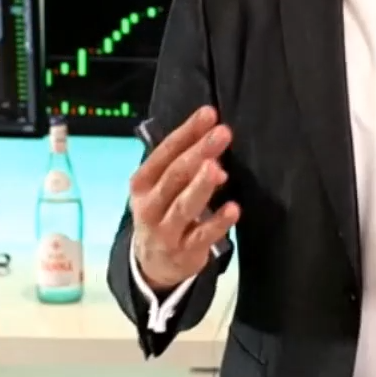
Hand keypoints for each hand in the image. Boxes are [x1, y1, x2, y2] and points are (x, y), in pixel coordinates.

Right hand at [128, 106, 240, 292]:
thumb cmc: (163, 212)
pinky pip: (202, 236)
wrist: (152, 263)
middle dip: (199, 152)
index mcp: (142, 183)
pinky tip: (234, 209)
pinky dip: (218, 222)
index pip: (164, 152)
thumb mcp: (164, 189)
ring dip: (201, 186)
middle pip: (175, 175)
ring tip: (216, 167)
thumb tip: (216, 159)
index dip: (187, 132)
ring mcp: (165, 231)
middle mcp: (149, 206)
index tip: (209, 113)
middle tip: (222, 133)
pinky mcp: (184, 252)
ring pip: (184, 206)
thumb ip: (188, 169)